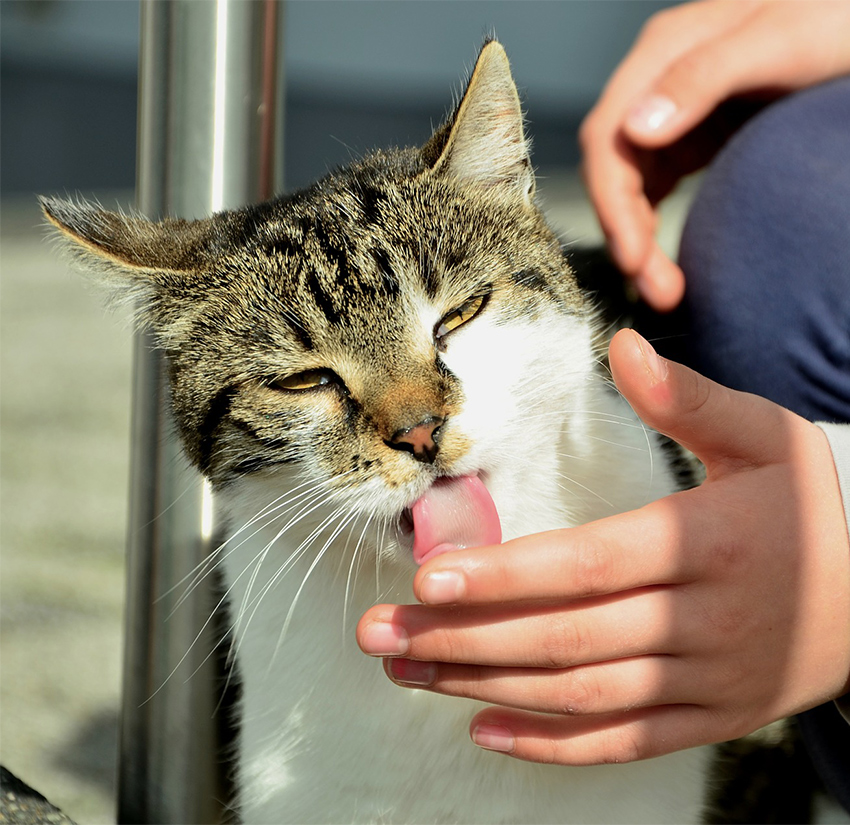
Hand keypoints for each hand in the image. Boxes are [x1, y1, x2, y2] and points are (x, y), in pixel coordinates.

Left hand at [357, 329, 849, 764]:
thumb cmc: (807, 506)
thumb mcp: (767, 437)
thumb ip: (690, 398)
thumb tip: (623, 346)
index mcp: (712, 544)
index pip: (588, 564)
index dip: (505, 574)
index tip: (427, 578)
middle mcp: (707, 622)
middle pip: (566, 638)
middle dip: (463, 639)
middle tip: (380, 634)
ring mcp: (710, 682)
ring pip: (581, 695)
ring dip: (484, 685)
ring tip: (407, 671)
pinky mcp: (711, 719)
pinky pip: (622, 742)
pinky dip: (550, 744)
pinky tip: (482, 727)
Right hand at [580, 0, 849, 310]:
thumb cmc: (836, 15)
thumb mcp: (779, 40)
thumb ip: (703, 77)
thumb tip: (635, 130)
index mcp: (663, 54)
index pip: (608, 138)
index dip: (612, 203)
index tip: (632, 257)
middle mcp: (657, 84)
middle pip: (616, 170)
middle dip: (627, 233)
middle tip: (657, 290)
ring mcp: (675, 112)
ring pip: (632, 185)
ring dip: (639, 239)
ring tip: (664, 288)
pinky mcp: (694, 135)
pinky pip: (656, 188)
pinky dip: (654, 226)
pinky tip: (665, 256)